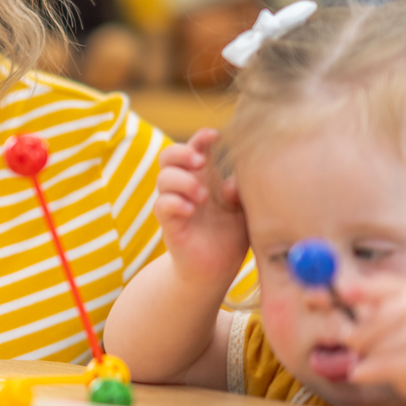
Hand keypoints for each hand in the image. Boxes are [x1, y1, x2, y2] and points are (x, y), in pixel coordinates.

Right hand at [153, 130, 249, 287]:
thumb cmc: (230, 234)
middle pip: (168, 156)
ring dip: (183, 181)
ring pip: (163, 178)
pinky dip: (175, 203)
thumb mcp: (243, 209)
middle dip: (182, 152)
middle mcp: (186, 187)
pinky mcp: (170, 225)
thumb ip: (240, 192)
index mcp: (205, 177)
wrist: (216, 269)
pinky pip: (162, 205)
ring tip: (203, 197)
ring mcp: (175, 204)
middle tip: (201, 162)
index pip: (195, 147)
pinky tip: (191, 211)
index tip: (215, 136)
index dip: (201, 137)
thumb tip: (231, 184)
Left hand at [342, 273, 405, 405]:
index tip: (335, 294)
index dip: (355, 290)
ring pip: (370, 346)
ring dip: (364, 356)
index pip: (380, 286)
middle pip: (370, 321)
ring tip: (378, 358)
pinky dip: (362, 372)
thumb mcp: (398, 313)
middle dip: (352, 335)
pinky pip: (374, 367)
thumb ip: (366, 303)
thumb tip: (323, 294)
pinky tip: (361, 373)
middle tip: (348, 342)